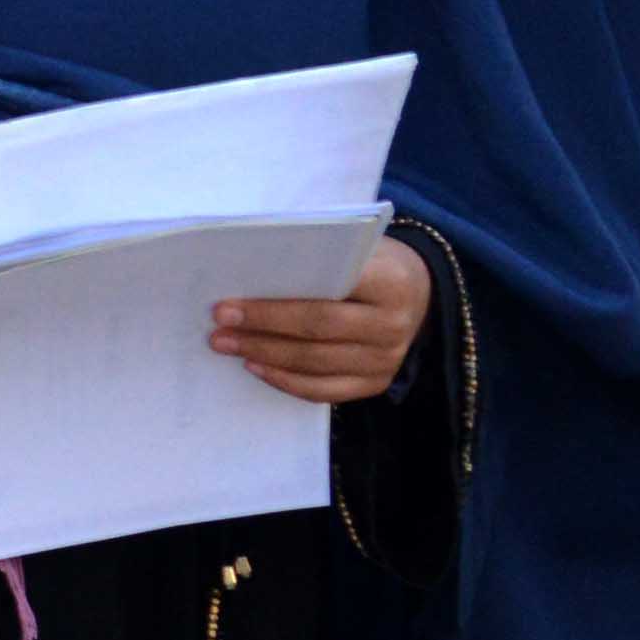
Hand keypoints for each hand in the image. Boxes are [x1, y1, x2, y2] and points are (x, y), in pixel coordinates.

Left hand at [213, 235, 430, 406]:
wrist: (420, 293)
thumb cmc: (373, 263)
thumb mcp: (359, 248)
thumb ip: (318, 258)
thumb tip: (248, 270)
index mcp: (390, 282)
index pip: (327, 292)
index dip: (273, 301)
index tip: (228, 302)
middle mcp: (393, 324)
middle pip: (318, 330)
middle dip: (261, 328)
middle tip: (219, 325)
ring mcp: (387, 359)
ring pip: (316, 363)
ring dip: (265, 355)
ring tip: (227, 345)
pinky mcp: (376, 383)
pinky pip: (325, 391)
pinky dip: (286, 381)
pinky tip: (256, 367)